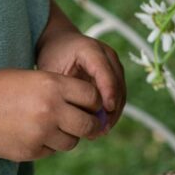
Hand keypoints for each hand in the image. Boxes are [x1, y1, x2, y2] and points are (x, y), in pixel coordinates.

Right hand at [0, 68, 103, 160]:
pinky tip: (33, 134)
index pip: (92, 97)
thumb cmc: (0, 88)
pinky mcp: (31, 152)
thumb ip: (61, 89)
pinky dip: (48, 145)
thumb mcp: (33, 77)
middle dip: (90, 124)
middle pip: (89, 124)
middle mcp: (51, 109)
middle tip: (84, 122)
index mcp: (53, 85)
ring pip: (72, 142)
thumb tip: (92, 106)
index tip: (90, 104)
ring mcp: (41, 133)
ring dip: (68, 136)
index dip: (94, 102)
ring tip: (52, 127)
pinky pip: (52, 151)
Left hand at [36, 5, 125, 134]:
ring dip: (114, 112)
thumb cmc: (54, 57)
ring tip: (101, 131)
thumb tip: (75, 115)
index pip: (104, 71)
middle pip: (117, 83)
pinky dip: (112, 110)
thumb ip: (63, 89)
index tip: (107, 110)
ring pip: (121, 91)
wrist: (60, 43)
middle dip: (112, 107)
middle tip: (102, 128)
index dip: (108, 91)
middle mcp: (107, 54)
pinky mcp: (116, 74)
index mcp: (90, 49)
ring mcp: (114, 64)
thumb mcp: (52, 71)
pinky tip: (102, 125)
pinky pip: (119, 94)